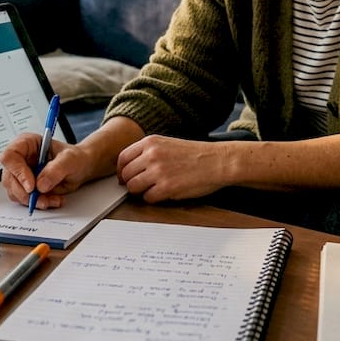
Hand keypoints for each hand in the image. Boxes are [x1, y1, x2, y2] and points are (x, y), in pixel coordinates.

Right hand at [0, 133, 95, 209]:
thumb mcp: (70, 159)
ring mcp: (20, 174)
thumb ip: (56, 169)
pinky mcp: (25, 188)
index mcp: (26, 144)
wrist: (80, 169)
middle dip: (25, 193)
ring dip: (32, 200)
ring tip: (52, 199)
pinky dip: (37, 203)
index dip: (17, 172)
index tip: (31, 186)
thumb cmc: (74, 158)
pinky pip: (24, 200)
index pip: (10, 156)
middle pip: (9, 178)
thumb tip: (41, 184)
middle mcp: (20, 159)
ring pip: (14, 192)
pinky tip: (52, 200)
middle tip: (42, 199)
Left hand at [115, 135, 231, 202]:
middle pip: (126, 174)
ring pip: (133, 187)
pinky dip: (153, 198)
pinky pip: (148, 198)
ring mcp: (158, 171)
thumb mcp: (168, 144)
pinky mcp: (166, 187)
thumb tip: (130, 169)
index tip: (124, 178)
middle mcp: (151, 155)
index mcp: (151, 142)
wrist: (218, 161)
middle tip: (140, 187)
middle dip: (131, 183)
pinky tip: (165, 193)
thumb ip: (148, 153)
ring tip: (154, 189)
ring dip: (141, 191)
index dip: (121, 171)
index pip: (122, 158)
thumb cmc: (196, 154)